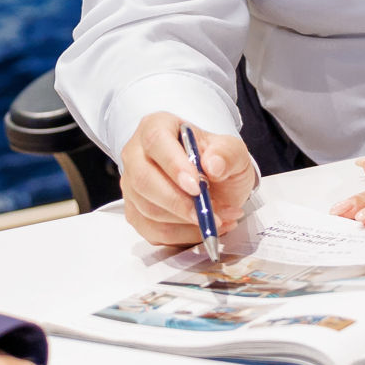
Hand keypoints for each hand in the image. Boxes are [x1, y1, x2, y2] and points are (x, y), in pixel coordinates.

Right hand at [117, 111, 255, 250]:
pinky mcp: (136, 213)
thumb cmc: (217, 160)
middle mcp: (136, 155)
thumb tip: (214, 165)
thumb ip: (227, 153)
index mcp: (156, 127)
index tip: (197, 187)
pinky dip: (183, 236)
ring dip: (187, 222)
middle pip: (144, 180)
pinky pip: (153, 232)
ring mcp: (132, 186)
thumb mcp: (232, 151)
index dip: (174, 165)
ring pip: (148, 210)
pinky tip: (205, 229)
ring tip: (219, 220)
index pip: (156, 141)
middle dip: (179, 203)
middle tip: (209, 215)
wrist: (214, 182)